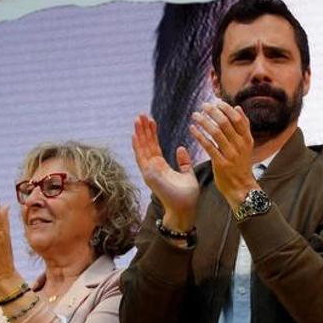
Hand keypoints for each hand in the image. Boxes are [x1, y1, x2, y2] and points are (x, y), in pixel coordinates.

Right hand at [132, 113, 198, 230]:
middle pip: (146, 145)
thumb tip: (180, 148)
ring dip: (139, 134)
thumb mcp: (187, 174)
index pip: (154, 146)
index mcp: (161, 167)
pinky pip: (142, 158)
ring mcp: (149, 172)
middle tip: (141, 114)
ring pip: (142, 149)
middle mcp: (153, 168)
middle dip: (143, 129)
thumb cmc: (186, 195)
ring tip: (137, 119)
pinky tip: (135, 135)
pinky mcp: (149, 176)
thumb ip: (184, 162)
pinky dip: (138, 147)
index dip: (152, 133)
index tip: (151, 120)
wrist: (185, 209)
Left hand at [189, 100, 259, 206]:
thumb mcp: (247, 144)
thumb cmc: (241, 164)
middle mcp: (240, 145)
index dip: (225, 108)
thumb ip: (244, 126)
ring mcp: (231, 155)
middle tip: (203, 106)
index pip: (237, 118)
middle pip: (225, 123)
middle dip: (213, 112)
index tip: (215, 102)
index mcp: (247, 139)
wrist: (241, 187)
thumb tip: (238, 107)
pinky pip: (208, 146)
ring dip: (204, 122)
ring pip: (215, 133)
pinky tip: (192, 129)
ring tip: (195, 115)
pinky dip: (199, 136)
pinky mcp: (221, 163)